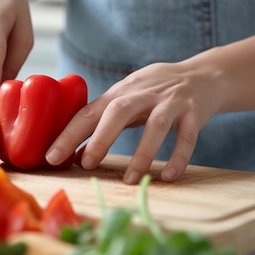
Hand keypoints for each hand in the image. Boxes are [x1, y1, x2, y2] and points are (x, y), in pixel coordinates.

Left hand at [46, 62, 223, 183]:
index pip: (89, 111)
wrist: (203, 74)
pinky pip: (187, 137)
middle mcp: (143, 94)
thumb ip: (102, 122)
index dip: (69, 133)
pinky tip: (168, 177)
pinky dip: (178, 157)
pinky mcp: (194, 113)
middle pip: (119, 111)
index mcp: (120, 92)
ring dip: (142, 153)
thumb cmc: (155, 92)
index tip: (51, 157)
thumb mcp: (127, 99)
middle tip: (87, 164)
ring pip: (156, 125)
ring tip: (130, 180)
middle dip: (101, 138)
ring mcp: (170, 102)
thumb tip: (74, 154)